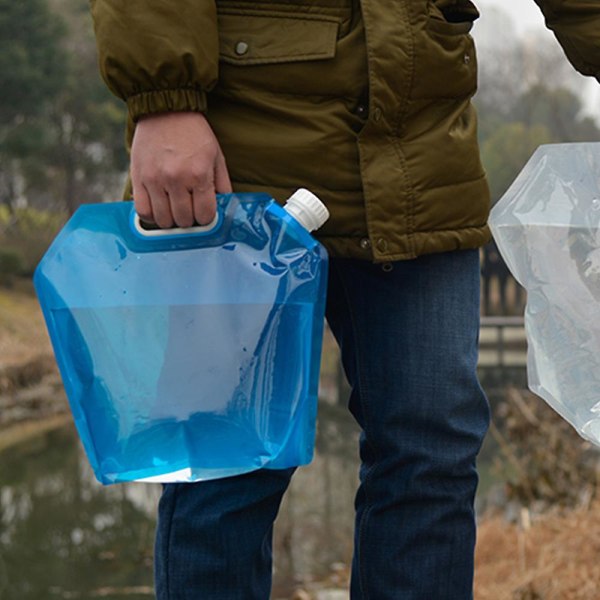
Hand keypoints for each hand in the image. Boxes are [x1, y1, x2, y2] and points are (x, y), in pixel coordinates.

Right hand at [130, 112, 231, 227]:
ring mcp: (155, 180)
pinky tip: (158, 209)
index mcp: (199, 174)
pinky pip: (142, 211)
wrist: (165, 109)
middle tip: (189, 210)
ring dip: (171, 220)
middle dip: (190, 220)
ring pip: (164, 220)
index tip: (204, 213)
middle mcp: (177, 179)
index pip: (205, 215)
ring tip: (174, 210)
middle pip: (184, 220)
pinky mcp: (138, 178)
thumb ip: (222, 184)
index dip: (206, 218)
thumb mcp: (216, 156)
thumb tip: (224, 207)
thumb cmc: (194, 133)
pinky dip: (151, 216)